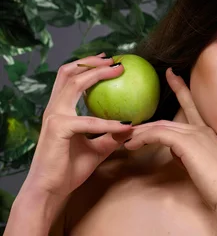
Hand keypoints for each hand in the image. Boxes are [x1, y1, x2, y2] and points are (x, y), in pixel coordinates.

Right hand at [23, 53, 133, 200]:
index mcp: (60, 110)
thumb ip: (111, 135)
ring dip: (98, 74)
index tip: (110, 62)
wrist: (50, 190)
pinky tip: (127, 124)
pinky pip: (90, 121)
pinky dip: (109, 122)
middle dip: (93, 62)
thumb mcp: (97, 148)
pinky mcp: (59, 128)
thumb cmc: (69, 170)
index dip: (88, 66)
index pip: (70, 79)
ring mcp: (55, 116)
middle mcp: (55, 109)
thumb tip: (132, 126)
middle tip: (116, 61)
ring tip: (117, 70)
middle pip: (69, 73)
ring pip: (74, 83)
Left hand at [123, 67, 216, 210]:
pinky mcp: (188, 142)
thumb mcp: (202, 164)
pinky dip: (143, 138)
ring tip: (123, 139)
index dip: (180, 88)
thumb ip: (189, 153)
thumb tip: (175, 151)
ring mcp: (196, 133)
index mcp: (207, 131)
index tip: (170, 73)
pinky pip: (159, 135)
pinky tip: (132, 145)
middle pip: (166, 120)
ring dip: (139, 133)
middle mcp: (202, 128)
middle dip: (144, 124)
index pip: (190, 104)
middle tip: (125, 125)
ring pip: (160, 126)